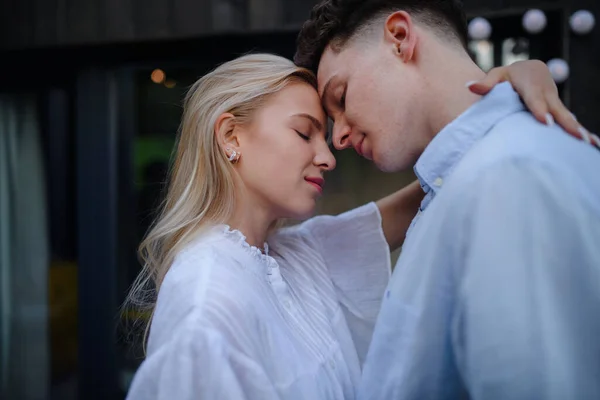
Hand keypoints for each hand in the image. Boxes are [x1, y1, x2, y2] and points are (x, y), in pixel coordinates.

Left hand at [467, 60, 598, 147]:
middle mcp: (546, 92)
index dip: (539, 108)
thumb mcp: (496, 74)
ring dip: (576, 128)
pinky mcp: (558, 109)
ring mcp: (554, 100)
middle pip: (556, 108)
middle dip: (564, 122)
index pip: (534, 97)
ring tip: (586, 142)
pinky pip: (568, 120)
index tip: (544, 121)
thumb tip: (470, 87)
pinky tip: (592, 144)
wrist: (529, 69)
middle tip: (573, 135)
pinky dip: (579, 131)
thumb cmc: (508, 76)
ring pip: (566, 115)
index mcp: (530, 82)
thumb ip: (486, 83)